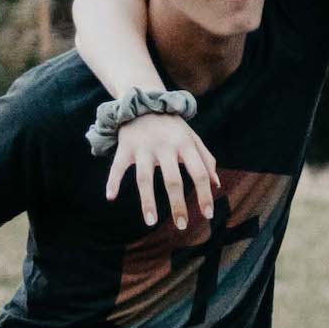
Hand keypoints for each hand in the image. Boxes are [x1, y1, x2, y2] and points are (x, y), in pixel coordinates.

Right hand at [102, 113, 219, 226]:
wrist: (144, 102)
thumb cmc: (173, 126)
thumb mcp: (193, 138)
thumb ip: (206, 160)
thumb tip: (217, 185)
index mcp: (185, 145)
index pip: (199, 173)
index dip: (205, 195)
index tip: (207, 215)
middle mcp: (165, 147)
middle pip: (173, 180)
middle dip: (178, 205)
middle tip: (181, 226)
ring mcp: (143, 148)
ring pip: (144, 178)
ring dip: (147, 201)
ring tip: (151, 222)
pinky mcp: (124, 147)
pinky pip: (117, 167)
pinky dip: (113, 181)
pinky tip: (111, 197)